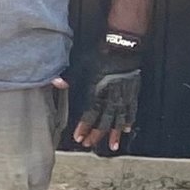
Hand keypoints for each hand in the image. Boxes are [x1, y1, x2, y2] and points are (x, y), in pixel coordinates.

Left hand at [71, 36, 140, 151]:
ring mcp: (123, 95)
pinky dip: (129, 120)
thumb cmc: (100, 54)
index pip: (90, 114)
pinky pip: (132, 109)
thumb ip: (69, 76)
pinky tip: (127, 128)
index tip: (78, 138)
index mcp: (98, 91)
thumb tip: (56, 83)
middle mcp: (111, 96)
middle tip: (90, 144)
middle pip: (104, 121)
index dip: (84, 127)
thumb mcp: (82, 64)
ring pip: (119, 119)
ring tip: (113, 145)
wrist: (122, 44)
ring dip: (115, 133)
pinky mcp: (133, 91)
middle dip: (97, 134)